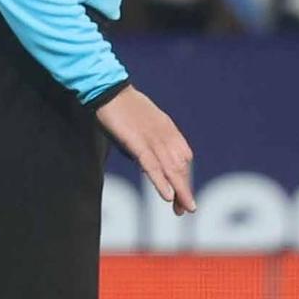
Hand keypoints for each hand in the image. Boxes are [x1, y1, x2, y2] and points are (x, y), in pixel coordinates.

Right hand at [96, 87, 196, 213]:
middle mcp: (166, 135)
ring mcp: (152, 139)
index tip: (183, 196)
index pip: (183, 159)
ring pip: (170, 168)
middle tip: (188, 208)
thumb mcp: (142, 126)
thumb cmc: (123, 108)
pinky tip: (167, 196)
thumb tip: (151, 164)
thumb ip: (150, 143)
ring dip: (179, 190)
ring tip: (184, 207)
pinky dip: (160, 181)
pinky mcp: (137, 142)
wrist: (109, 90)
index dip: (184, 178)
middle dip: (184, 189)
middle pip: (179, 166)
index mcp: (169, 130)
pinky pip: (152, 165)